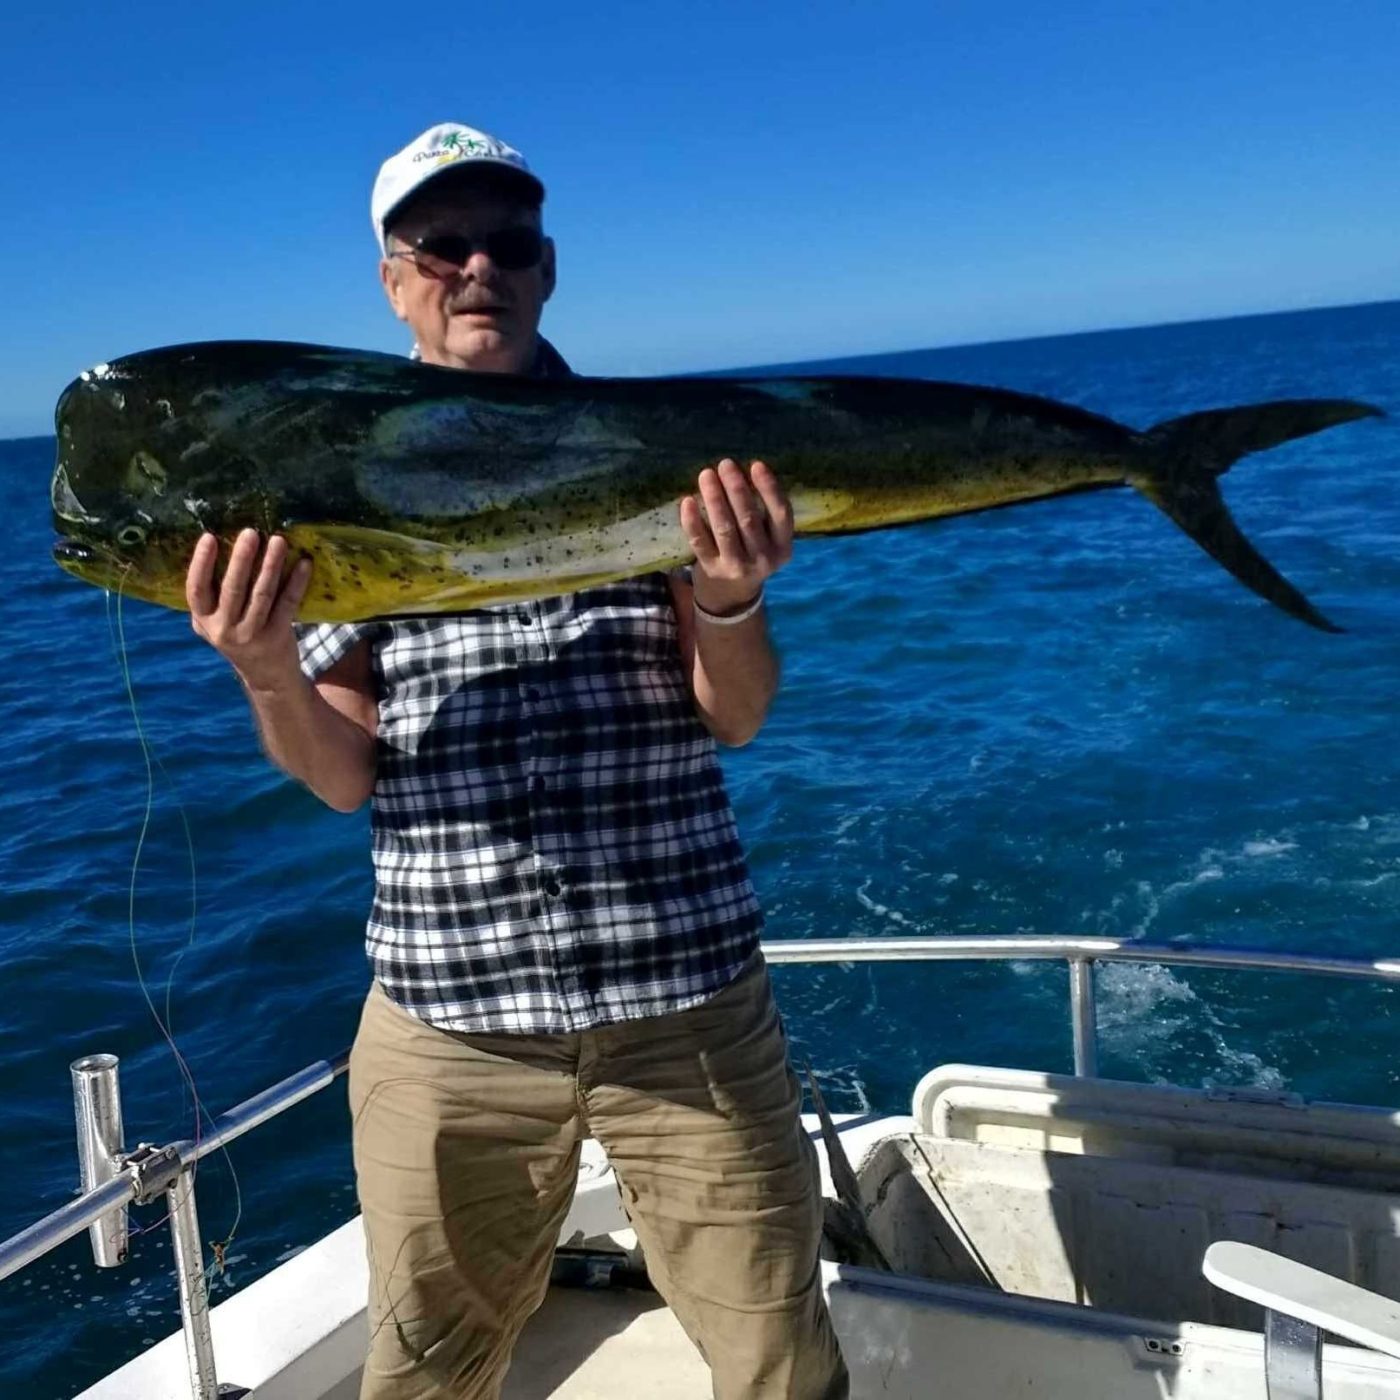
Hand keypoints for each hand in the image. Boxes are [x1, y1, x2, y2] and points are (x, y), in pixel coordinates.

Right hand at [185, 528, 311, 691]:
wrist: (266, 676)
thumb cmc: (237, 635)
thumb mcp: (214, 621)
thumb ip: (211, 596)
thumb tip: (215, 547)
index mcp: (204, 620)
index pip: (196, 589)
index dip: (200, 563)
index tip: (209, 536)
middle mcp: (224, 629)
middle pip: (232, 589)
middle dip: (242, 558)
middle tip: (251, 532)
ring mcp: (252, 634)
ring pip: (262, 594)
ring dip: (271, 565)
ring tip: (279, 541)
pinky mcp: (278, 636)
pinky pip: (288, 604)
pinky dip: (296, 582)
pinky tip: (304, 563)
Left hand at [680, 459, 793, 613]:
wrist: (734, 591)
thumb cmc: (754, 550)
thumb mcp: (769, 537)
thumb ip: (764, 511)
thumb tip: (744, 472)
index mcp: (783, 546)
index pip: (780, 514)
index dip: (769, 489)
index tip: (756, 465)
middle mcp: (763, 559)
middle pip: (748, 519)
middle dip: (736, 488)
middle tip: (725, 464)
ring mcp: (736, 567)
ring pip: (724, 529)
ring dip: (714, 499)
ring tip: (707, 475)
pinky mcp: (712, 569)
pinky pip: (700, 542)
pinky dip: (692, 522)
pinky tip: (687, 501)